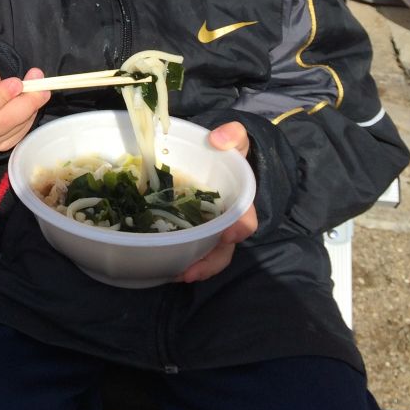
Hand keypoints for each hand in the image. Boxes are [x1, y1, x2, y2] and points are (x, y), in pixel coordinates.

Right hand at [0, 63, 49, 153]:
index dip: (3, 97)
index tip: (18, 83)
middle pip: (1, 123)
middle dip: (25, 103)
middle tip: (40, 85)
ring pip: (13, 130)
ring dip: (30, 109)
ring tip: (40, 90)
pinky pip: (18, 135)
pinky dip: (28, 119)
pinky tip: (30, 104)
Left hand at [177, 121, 258, 282]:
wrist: (213, 156)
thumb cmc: (226, 152)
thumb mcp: (234, 140)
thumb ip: (233, 135)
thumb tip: (219, 139)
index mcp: (238, 202)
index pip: (245, 219)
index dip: (238, 228)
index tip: (229, 234)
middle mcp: (226, 221)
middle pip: (223, 248)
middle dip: (209, 262)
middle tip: (189, 272)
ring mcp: (208, 228)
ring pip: (207, 254)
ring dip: (193, 267)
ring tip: (174, 274)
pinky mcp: (190, 229)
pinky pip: (190, 249)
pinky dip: (180, 259)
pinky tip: (164, 266)